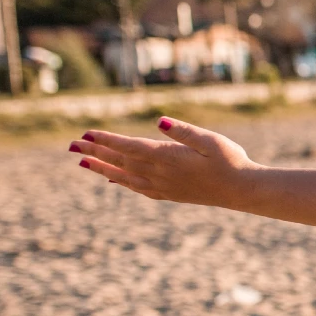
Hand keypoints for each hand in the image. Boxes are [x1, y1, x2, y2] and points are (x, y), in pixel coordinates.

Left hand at [69, 117, 260, 207]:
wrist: (244, 190)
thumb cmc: (231, 160)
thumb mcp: (211, 140)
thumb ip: (184, 131)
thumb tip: (159, 121)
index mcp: (168, 158)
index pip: (129, 147)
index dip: (106, 140)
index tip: (85, 134)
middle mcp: (161, 174)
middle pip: (121, 161)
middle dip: (95, 152)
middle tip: (71, 145)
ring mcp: (165, 186)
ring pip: (125, 176)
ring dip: (102, 168)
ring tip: (82, 162)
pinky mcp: (171, 193)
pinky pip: (138, 188)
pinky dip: (122, 182)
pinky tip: (113, 179)